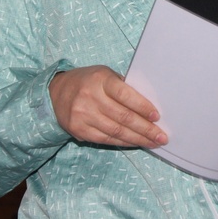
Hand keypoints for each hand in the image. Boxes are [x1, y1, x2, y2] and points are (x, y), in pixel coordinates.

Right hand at [48, 66, 167, 147]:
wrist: (56, 92)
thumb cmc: (88, 82)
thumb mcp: (105, 75)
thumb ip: (123, 87)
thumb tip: (148, 107)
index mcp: (101, 79)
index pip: (125, 95)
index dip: (143, 107)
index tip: (157, 116)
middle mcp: (90, 97)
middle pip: (123, 117)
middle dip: (145, 129)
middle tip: (162, 136)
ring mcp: (83, 115)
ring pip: (116, 131)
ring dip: (138, 139)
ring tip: (153, 142)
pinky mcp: (78, 130)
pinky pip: (106, 139)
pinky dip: (123, 142)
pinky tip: (135, 143)